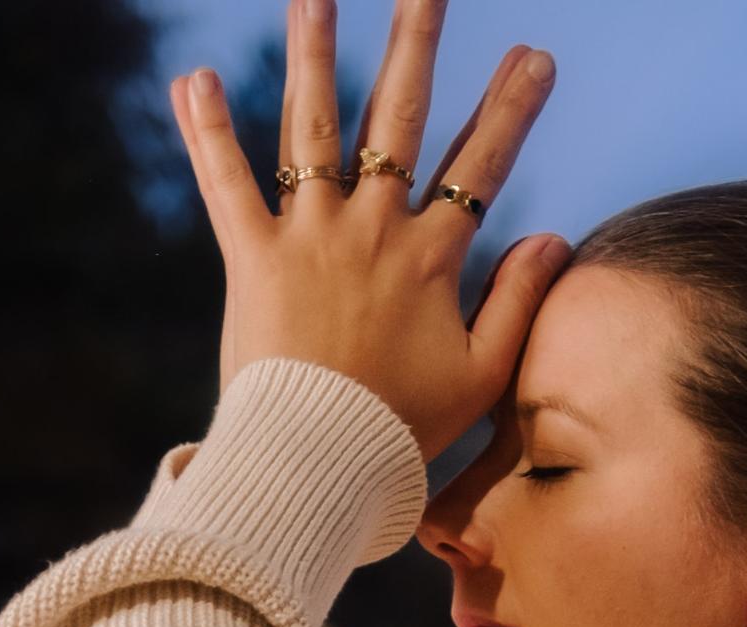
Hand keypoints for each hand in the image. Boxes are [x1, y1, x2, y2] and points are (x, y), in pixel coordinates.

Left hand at [167, 0, 567, 462]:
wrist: (319, 462)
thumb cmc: (404, 429)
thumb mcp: (482, 374)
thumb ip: (520, 302)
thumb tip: (552, 238)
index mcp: (431, 258)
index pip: (479, 165)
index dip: (511, 108)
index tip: (535, 57)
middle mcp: (372, 230)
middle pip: (398, 119)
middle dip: (415, 44)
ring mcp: (310, 236)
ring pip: (312, 127)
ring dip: (314, 54)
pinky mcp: (251, 258)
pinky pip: (226, 183)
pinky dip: (207, 131)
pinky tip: (194, 77)